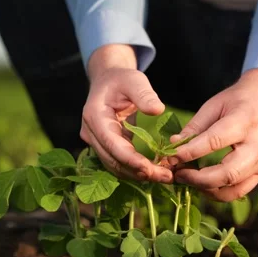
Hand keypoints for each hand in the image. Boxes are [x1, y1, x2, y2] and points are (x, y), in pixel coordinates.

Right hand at [80, 45, 172, 182]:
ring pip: (116, 166)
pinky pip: (119, 163)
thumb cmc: (122, 79)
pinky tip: (156, 172)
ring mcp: (96, 142)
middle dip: (140, 172)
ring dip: (139, 175)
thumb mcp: (134, 80)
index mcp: (94, 116)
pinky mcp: (105, 147)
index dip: (131, 160)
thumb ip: (144, 94)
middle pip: (114, 160)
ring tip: (165, 177)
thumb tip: (157, 110)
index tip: (152, 170)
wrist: (108, 82)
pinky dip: (136, 170)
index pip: (112, 145)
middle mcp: (91, 133)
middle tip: (167, 177)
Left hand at [168, 69, 257, 201]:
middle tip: (177, 175)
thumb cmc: (236, 101)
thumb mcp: (213, 106)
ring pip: (234, 188)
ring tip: (187, 180)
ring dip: (206, 189)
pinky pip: (239, 191)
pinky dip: (218, 192)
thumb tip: (173, 146)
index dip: (190, 152)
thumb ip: (194, 128)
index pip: (215, 141)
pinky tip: (203, 185)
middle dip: (198, 179)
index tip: (170, 157)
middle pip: (228, 173)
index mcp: (245, 121)